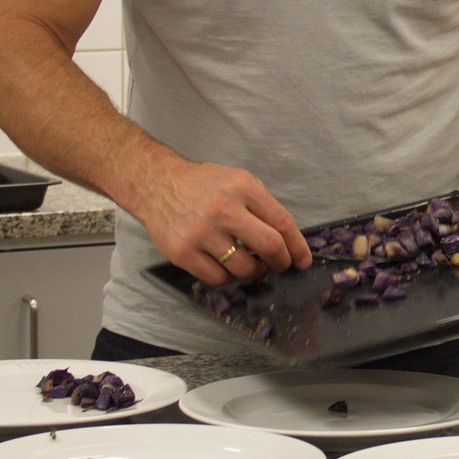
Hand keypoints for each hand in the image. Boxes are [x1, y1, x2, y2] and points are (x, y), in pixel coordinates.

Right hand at [128, 156, 311, 285]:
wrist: (156, 183)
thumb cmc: (201, 184)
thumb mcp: (237, 180)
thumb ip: (262, 205)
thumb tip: (287, 238)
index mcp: (243, 188)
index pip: (282, 222)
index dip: (298, 246)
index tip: (302, 260)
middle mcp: (224, 210)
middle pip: (269, 246)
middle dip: (281, 262)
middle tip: (280, 266)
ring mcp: (201, 233)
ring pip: (244, 268)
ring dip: (254, 271)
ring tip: (250, 264)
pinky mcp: (182, 252)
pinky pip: (217, 278)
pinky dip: (227, 277)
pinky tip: (226, 266)